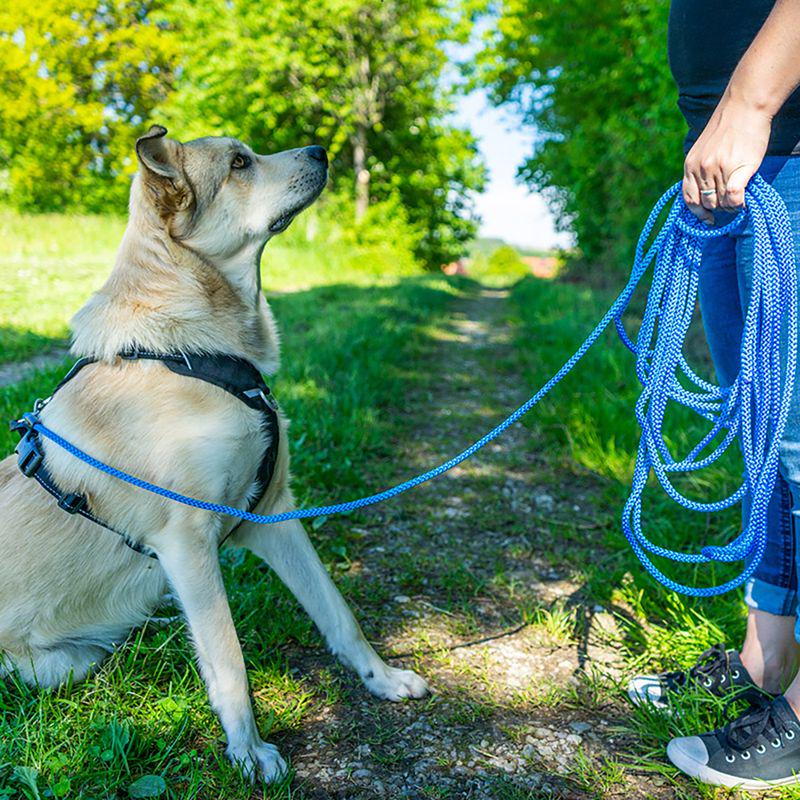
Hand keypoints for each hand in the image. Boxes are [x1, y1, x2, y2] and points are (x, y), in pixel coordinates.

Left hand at [682, 98, 771, 221]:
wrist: (744, 107)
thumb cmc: (728, 128)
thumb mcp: (704, 150)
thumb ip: (701, 170)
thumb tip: (706, 194)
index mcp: (690, 165)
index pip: (688, 199)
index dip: (698, 213)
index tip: (707, 219)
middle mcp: (701, 169)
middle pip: (707, 203)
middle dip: (719, 208)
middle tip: (730, 202)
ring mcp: (717, 169)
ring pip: (721, 202)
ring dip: (731, 205)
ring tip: (739, 198)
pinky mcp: (736, 168)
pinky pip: (733, 197)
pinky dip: (738, 203)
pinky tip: (743, 201)